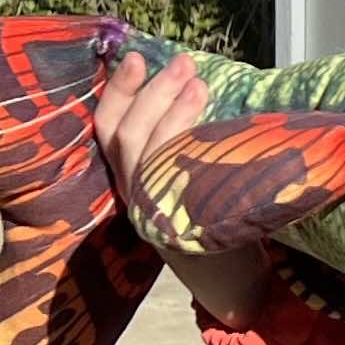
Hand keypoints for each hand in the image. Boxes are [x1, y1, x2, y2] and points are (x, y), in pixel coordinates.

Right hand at [92, 48, 270, 324]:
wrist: (234, 287)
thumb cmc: (217, 223)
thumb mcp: (188, 180)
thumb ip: (181, 145)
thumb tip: (196, 86)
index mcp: (132, 183)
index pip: (109, 132)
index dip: (117, 93)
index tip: (135, 57)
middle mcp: (135, 199)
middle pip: (127, 139)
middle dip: (152, 95)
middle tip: (182, 63)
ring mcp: (157, 215)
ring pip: (149, 155)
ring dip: (173, 114)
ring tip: (197, 84)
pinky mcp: (184, 230)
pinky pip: (177, 184)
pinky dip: (189, 150)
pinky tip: (212, 128)